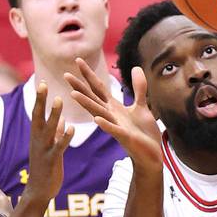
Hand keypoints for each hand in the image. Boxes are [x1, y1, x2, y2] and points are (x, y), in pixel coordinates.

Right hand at [26, 82, 74, 201]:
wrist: (39, 192)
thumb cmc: (45, 168)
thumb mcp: (49, 147)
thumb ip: (55, 133)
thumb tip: (60, 119)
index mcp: (37, 136)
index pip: (37, 113)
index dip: (39, 98)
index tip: (41, 82)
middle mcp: (37, 140)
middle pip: (38, 117)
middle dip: (40, 100)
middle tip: (43, 84)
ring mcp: (44, 150)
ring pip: (48, 129)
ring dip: (54, 114)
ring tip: (60, 99)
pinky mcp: (51, 160)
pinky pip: (59, 146)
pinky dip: (64, 136)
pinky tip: (71, 127)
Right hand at [65, 58, 162, 173]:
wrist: (151, 155)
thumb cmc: (143, 133)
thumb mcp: (141, 106)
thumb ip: (138, 88)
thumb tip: (136, 67)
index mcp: (113, 108)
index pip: (98, 88)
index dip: (88, 74)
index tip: (77, 60)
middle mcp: (110, 116)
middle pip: (92, 98)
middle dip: (80, 86)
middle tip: (66, 75)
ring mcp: (116, 126)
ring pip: (98, 113)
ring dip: (86, 104)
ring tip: (73, 94)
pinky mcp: (125, 137)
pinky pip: (113, 130)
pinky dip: (105, 124)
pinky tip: (96, 119)